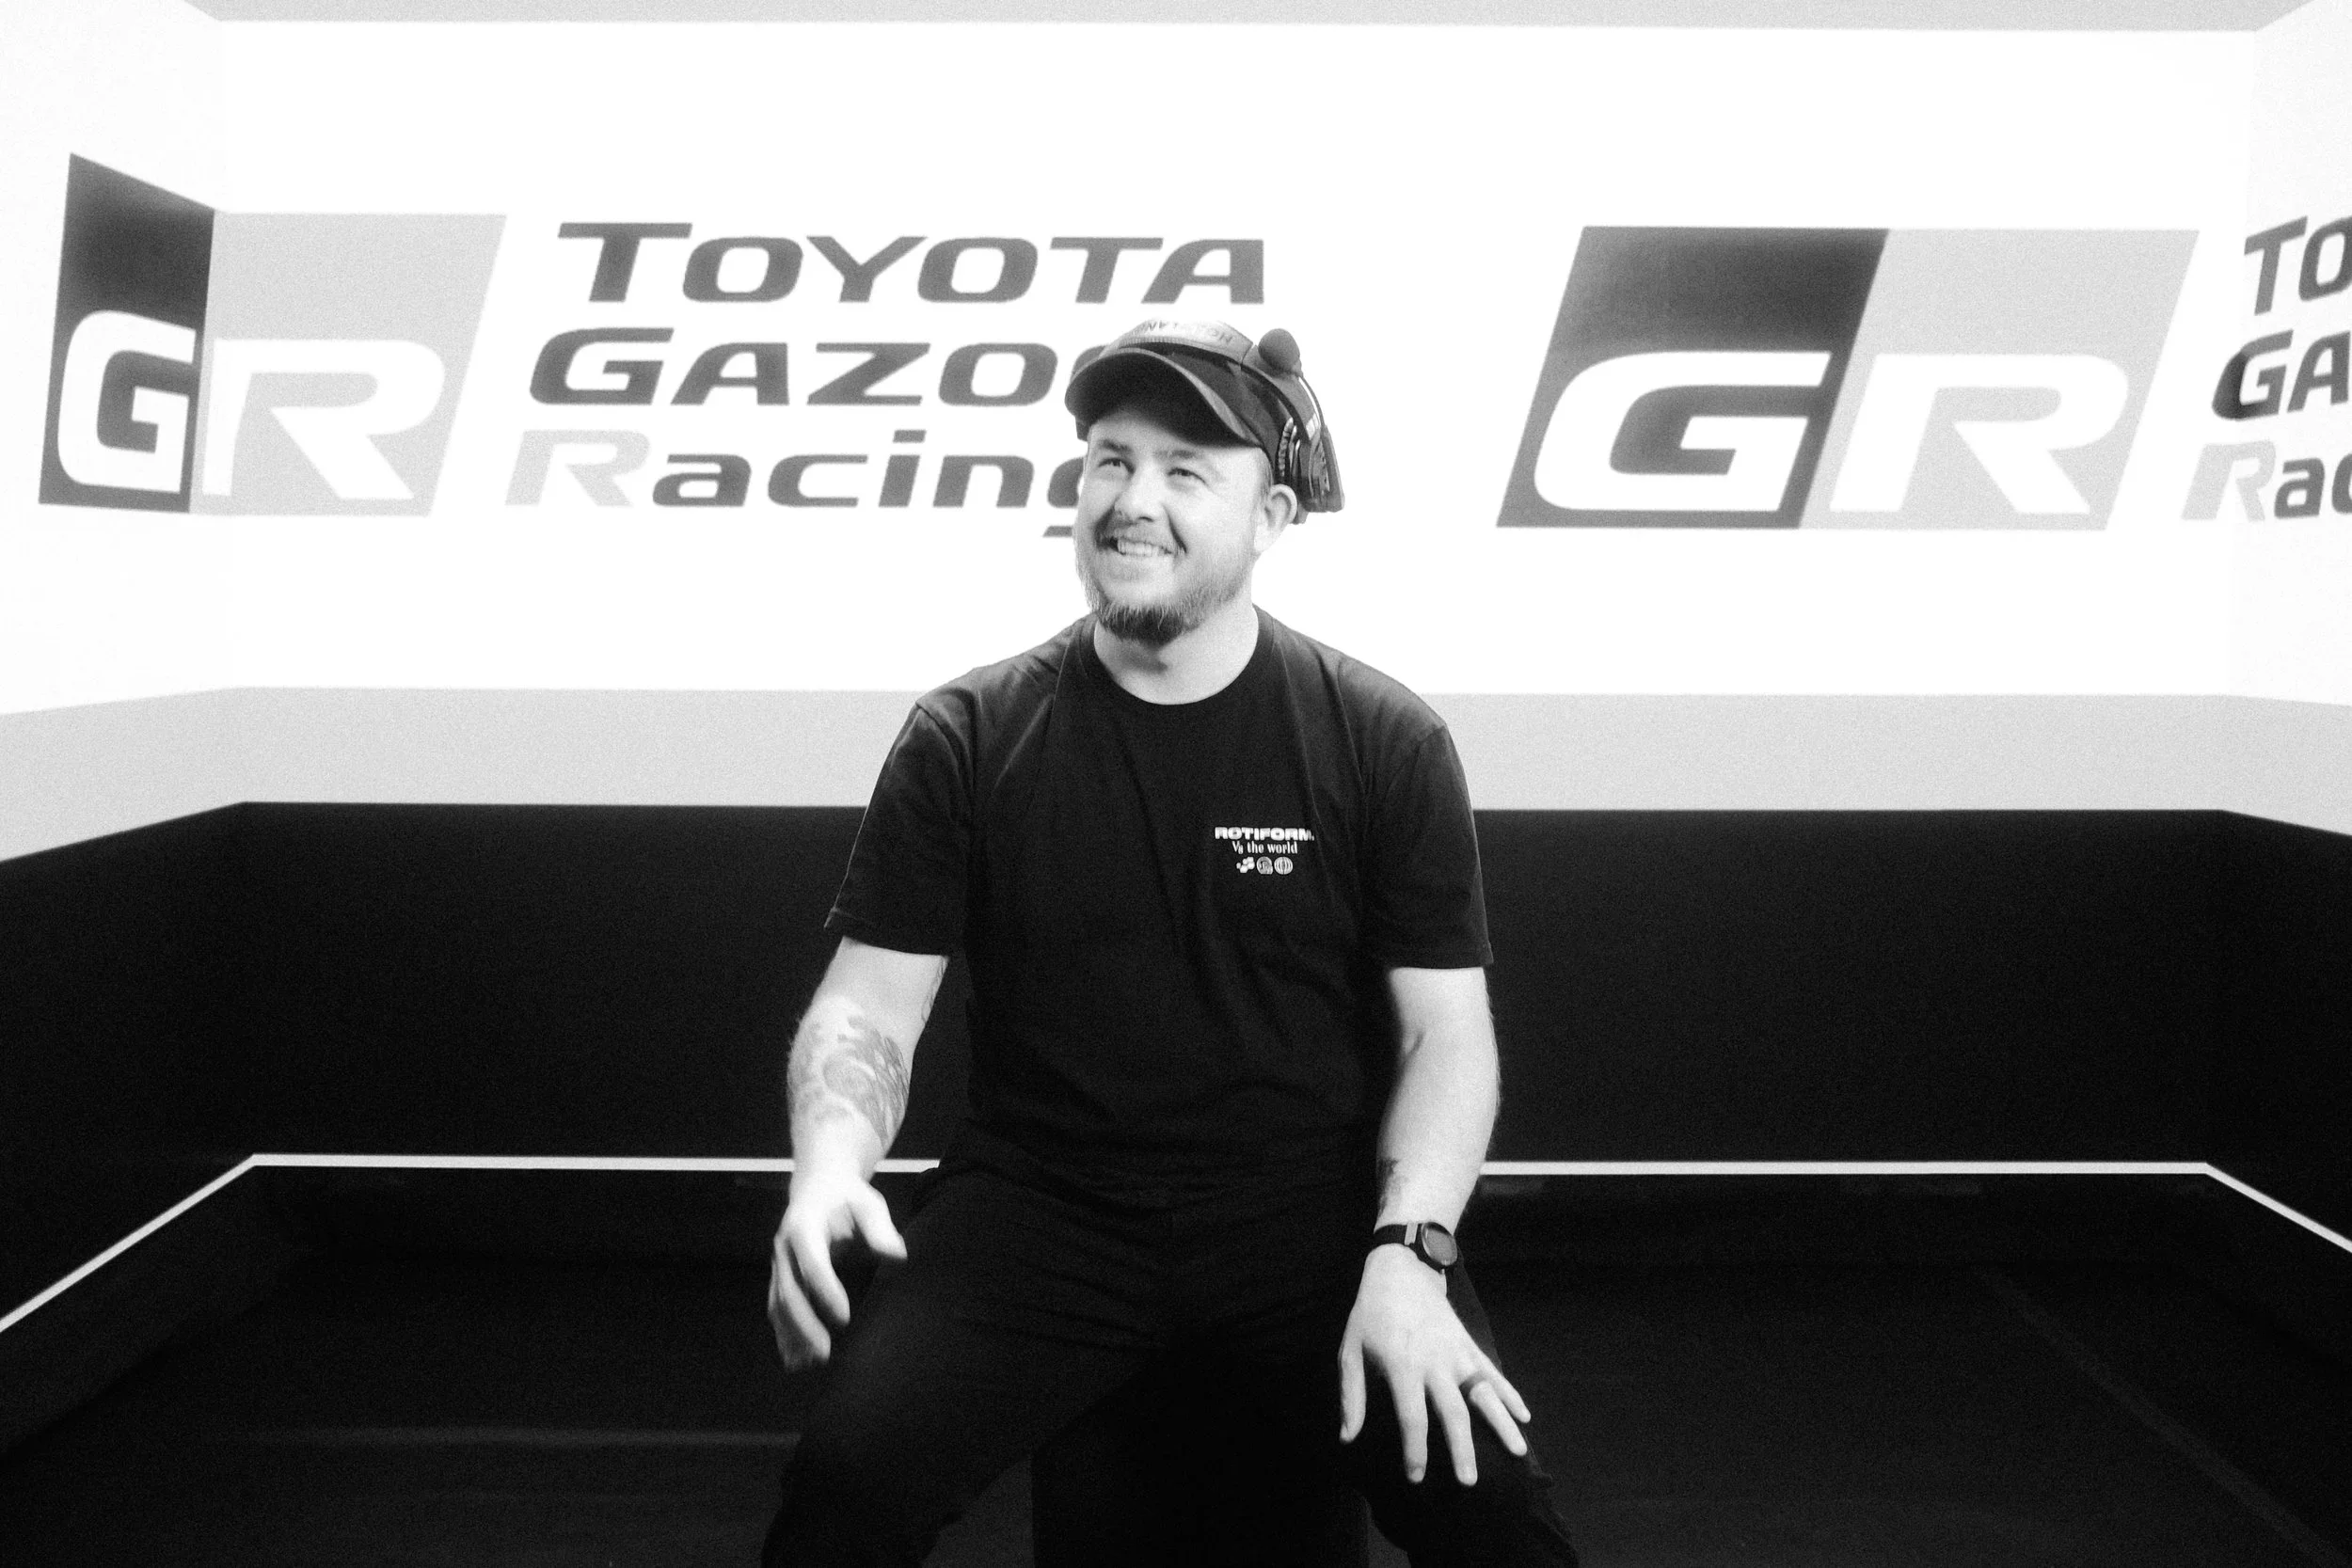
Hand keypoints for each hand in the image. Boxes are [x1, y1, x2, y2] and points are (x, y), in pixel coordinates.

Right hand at [766, 1166, 905, 1369]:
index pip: (812, 1262)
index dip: (825, 1290)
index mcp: (804, 1225)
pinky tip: (795, 1360)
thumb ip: (880, 1229)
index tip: (844, 1318)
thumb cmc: (847, 1197)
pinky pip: (777, 1308)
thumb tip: (897, 1256)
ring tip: (808, 1364)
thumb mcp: (868, 1203)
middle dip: (804, 1324)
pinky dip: (784, 1335)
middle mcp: (784, 1247)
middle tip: (824, 1353)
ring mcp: (778, 1263)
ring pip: (778, 1304)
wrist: (817, 1186)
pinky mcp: (780, 1276)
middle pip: (788, 1290)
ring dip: (791, 1335)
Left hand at [1337, 1245, 1530, 1485]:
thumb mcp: (1349, 1350)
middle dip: (1462, 1448)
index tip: (1416, 1477)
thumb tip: (1347, 1437)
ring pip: (1483, 1393)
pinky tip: (1524, 1416)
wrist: (1401, 1269)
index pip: (1412, 1416)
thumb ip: (1351, 1395)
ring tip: (1518, 1452)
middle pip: (1453, 1411)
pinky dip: (1510, 1393)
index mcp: (1403, 1365)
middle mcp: (1435, 1362)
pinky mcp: (1469, 1344)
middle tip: (1469, 1481)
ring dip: (1501, 1423)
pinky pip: (1493, 1372)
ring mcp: (1457, 1353)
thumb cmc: (1370, 1313)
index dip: (1415, 1449)